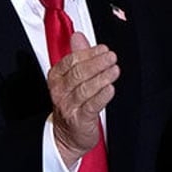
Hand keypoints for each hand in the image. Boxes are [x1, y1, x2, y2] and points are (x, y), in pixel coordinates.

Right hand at [47, 32, 119, 167]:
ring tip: (114, 70)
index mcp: (56, 77)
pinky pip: (91, 105)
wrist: (66, 136)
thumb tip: (78, 35)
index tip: (103, 49)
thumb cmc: (71, 104)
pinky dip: (102, 96)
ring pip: (85, 88)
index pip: (70, 60)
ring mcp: (68, 106)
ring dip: (102, 77)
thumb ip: (76, 55)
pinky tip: (110, 88)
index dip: (88, 53)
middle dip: (97, 63)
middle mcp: (60, 91)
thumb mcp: (71, 78)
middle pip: (78, 73)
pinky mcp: (79, 119)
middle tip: (111, 57)